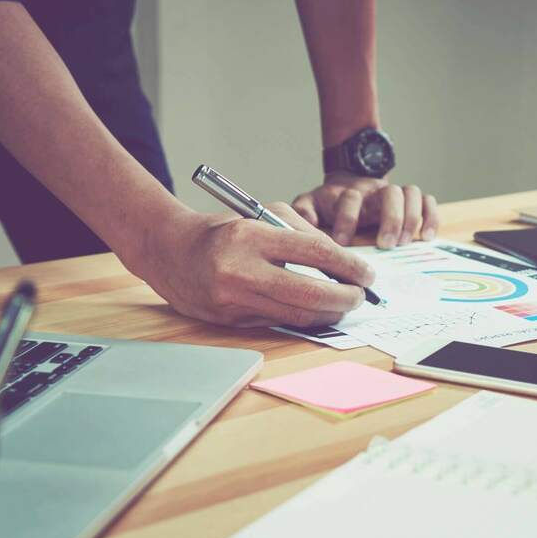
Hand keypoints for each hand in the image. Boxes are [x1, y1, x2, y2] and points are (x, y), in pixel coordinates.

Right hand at [130, 202, 374, 327]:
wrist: (169, 250)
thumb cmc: (224, 230)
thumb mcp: (262, 215)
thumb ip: (304, 233)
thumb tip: (344, 263)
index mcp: (251, 236)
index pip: (315, 252)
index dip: (348, 266)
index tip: (367, 274)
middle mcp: (241, 270)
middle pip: (310, 293)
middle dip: (345, 298)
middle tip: (360, 295)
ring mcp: (233, 300)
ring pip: (297, 316)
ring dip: (329, 314)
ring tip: (344, 304)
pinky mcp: (230, 321)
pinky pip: (278, 322)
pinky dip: (303, 318)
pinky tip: (316, 312)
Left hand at [291, 171, 437, 248]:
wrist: (347, 184)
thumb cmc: (329, 204)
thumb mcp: (310, 203)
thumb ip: (303, 211)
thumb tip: (305, 223)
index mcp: (347, 192)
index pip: (350, 199)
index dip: (347, 219)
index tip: (342, 242)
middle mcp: (373, 190)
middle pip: (389, 193)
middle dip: (390, 219)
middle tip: (385, 245)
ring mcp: (393, 193)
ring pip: (410, 193)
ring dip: (410, 219)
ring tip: (404, 243)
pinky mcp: (409, 200)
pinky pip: (427, 200)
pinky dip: (430, 217)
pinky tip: (427, 237)